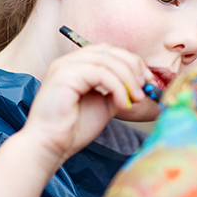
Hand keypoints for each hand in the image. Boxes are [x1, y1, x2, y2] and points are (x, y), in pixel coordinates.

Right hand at [21, 44, 148, 167]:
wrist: (50, 146)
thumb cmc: (72, 129)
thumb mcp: (104, 105)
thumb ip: (118, 91)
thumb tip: (139, 86)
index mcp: (76, 65)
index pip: (108, 52)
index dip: (131, 62)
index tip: (147, 81)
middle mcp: (68, 61)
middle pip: (109, 51)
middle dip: (132, 68)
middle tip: (143, 89)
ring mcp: (64, 66)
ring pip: (106, 60)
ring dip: (127, 79)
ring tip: (135, 99)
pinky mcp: (64, 75)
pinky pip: (99, 72)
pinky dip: (117, 87)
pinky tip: (122, 104)